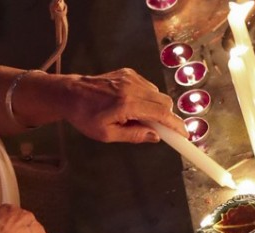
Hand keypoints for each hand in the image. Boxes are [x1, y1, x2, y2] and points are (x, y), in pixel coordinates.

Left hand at [63, 68, 185, 143]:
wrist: (70, 93)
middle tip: (159, 131)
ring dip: (155, 108)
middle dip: (167, 118)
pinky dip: (146, 99)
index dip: (176, 126)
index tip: (184, 135)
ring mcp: (130, 77)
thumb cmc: (84, 116)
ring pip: (157, 94)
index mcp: (126, 104)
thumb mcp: (106, 134)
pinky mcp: (128, 73)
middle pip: (165, 102)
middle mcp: (131, 87)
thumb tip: (154, 137)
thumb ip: (133, 135)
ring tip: (136, 118)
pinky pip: (147, 87)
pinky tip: (131, 106)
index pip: (161, 114)